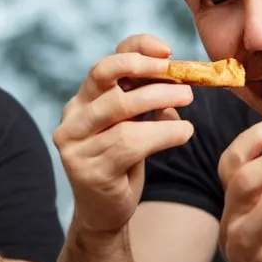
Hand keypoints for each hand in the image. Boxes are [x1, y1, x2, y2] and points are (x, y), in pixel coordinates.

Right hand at [53, 34, 194, 235]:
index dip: (136, 49)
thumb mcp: (135, 123)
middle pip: (106, 77)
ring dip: (161, 101)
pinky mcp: (87, 169)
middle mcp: (72, 116)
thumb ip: (148, 100)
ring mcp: (74, 143)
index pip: (106, 63)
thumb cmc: (122, 162)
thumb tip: (179, 81)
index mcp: (84, 100)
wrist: (104, 212)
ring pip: (121, 111)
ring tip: (188, 104)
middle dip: (148, 72)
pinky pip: (129, 143)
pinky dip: (163, 134)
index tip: (168, 51)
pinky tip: (183, 132)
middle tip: (183, 80)